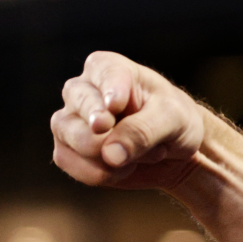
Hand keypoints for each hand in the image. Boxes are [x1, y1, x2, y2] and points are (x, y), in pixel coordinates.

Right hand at [50, 52, 207, 190]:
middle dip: (114, 136)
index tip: (115, 107)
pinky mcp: (67, 150)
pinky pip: (71, 164)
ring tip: (146, 154)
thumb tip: (110, 155)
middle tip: (152, 148)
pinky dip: (103, 173)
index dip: (109, 94)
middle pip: (81, 111)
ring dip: (115, 158)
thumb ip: (143, 132)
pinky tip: (127, 167)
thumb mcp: (172, 120)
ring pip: (75, 141)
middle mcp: (80, 90)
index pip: (102, 76)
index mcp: (107, 68)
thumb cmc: (175, 121)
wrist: (175, 150)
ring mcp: (68, 120)